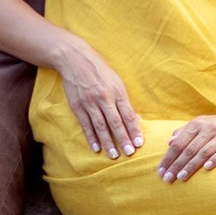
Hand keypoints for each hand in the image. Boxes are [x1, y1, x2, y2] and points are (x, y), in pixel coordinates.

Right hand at [56, 40, 142, 156]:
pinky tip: (96, 148)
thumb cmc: (100, 70)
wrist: (75, 59)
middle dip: (123, 139)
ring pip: (101, 126)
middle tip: (129, 153)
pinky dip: (91, 137)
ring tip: (113, 155)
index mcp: (117, 91)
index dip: (134, 129)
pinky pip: (86, 125)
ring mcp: (90, 102)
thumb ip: (124, 101)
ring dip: (108, 142)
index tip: (140, 143)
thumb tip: (135, 119)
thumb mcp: (116, 81)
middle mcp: (104, 97)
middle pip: (115, 122)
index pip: (128, 114)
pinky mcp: (77, 106)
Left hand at [160, 102, 215, 181]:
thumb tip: (170, 143)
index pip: (179, 143)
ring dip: (191, 165)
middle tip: (168, 178)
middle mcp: (207, 129)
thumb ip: (183, 132)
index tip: (161, 171)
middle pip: (189, 149)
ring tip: (181, 177)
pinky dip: (215, 159)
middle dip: (177, 165)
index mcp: (196, 125)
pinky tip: (207, 168)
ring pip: (203, 152)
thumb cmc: (215, 125)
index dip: (169, 157)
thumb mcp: (198, 123)